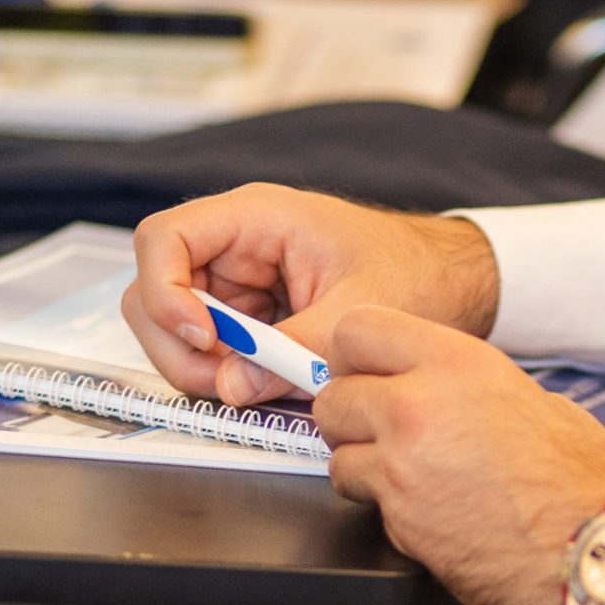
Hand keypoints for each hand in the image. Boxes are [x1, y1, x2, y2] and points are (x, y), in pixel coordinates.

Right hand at [123, 186, 500, 408]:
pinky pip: (213, 351)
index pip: (163, 241)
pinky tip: (269, 384)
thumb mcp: (357, 313)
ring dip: (202, 369)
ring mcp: (238, 284)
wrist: (451, 285)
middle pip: (153, 292)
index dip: (164, 293)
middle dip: (178, 346)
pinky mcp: (250, 318)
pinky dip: (228, 376)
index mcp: (255, 217)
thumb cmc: (415, 274)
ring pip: (175, 329)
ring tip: (257, 386)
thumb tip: (230, 386)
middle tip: (227, 383)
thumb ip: (293, 351)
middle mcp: (234, 246)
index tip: (203, 338)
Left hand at [316, 307, 604, 604]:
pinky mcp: (400, 522)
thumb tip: (441, 392)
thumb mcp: (536, 402)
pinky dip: (390, 512)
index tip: (364, 374)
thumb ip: (470, 391)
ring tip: (412, 481)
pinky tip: (434, 514)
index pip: (357, 330)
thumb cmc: (587, 483)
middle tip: (382, 435)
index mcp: (457, 364)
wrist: (602, 550)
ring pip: (338, 456)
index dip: (355, 357)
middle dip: (352, 419)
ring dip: (364, 468)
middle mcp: (419, 406)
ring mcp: (402, 467)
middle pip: (332, 397)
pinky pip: (367, 506)